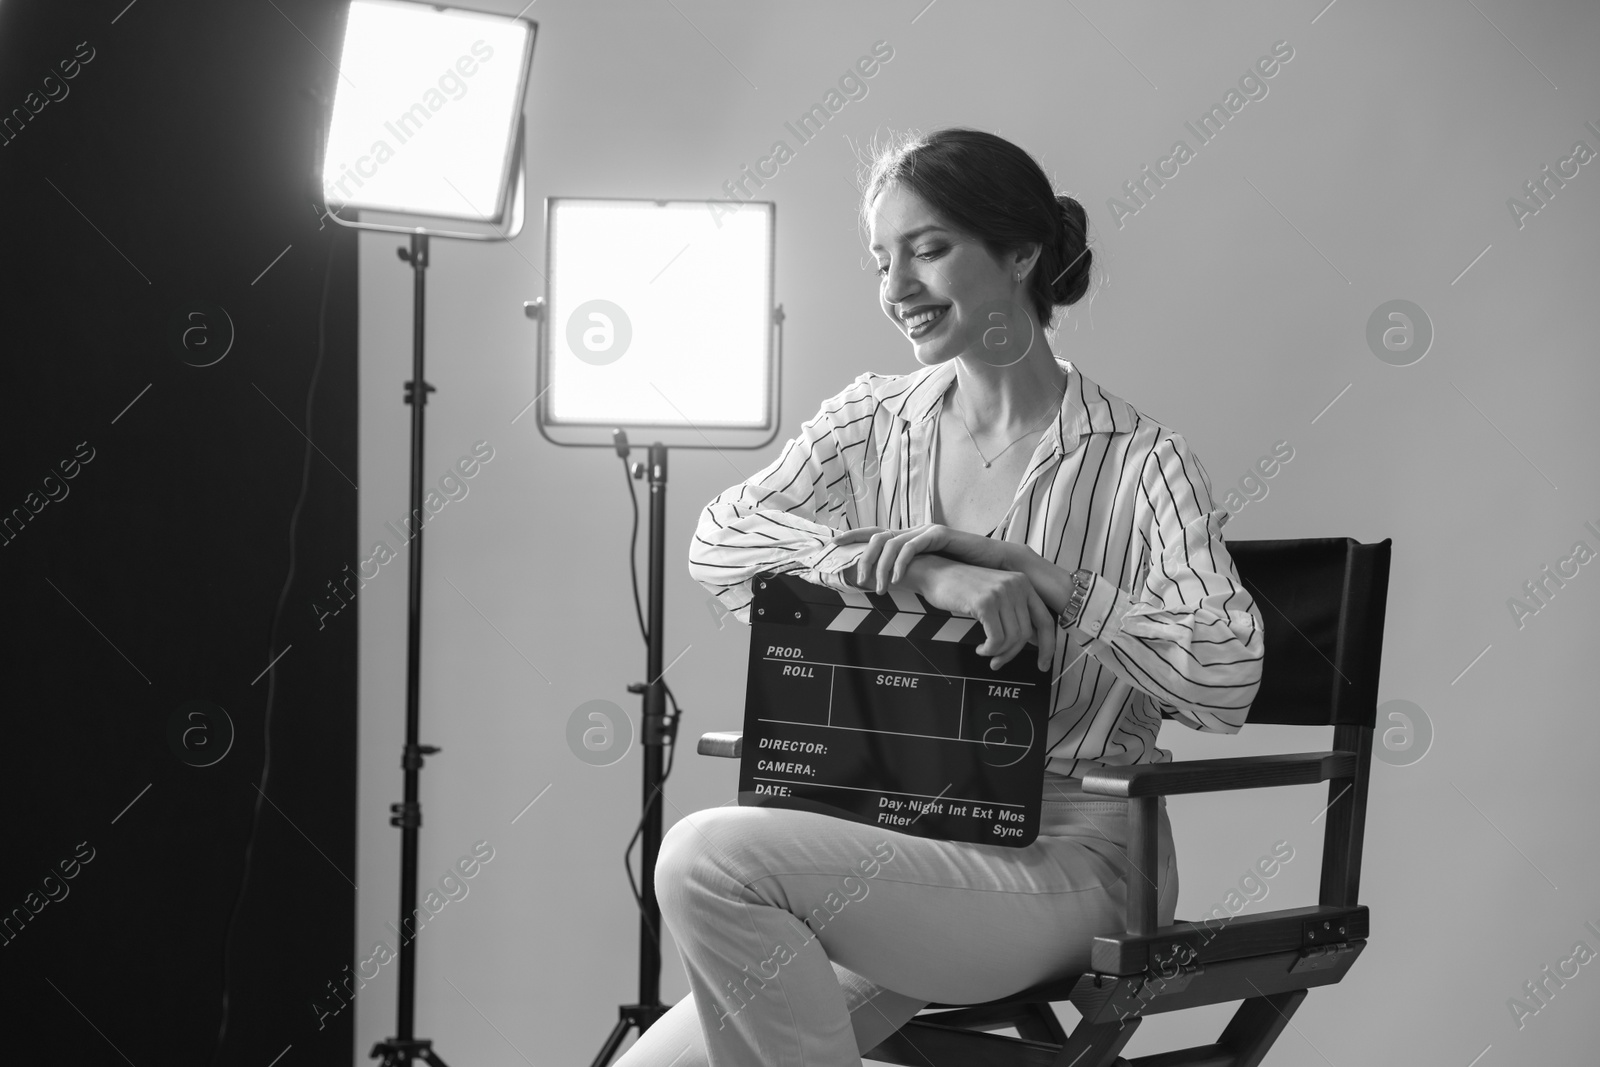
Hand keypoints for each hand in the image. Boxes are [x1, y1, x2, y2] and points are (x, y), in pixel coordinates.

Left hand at [831, 524, 1013, 593]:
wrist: (994, 565)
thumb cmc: (963, 572)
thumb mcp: (930, 574)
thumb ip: (911, 575)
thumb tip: (890, 587)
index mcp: (909, 540)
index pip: (876, 534)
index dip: (853, 535)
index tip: (833, 542)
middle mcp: (914, 532)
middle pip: (877, 537)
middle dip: (862, 557)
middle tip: (857, 580)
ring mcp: (925, 531)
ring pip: (890, 542)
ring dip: (879, 566)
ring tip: (877, 588)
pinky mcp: (939, 534)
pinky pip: (910, 546)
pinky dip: (899, 563)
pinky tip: (895, 579)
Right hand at [912, 557, 1056, 671]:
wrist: (934, 572)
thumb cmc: (960, 587)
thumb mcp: (994, 595)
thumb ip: (1013, 612)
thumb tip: (1033, 641)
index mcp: (1023, 583)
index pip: (1045, 620)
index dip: (1048, 646)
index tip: (1043, 664)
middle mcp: (1016, 584)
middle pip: (1026, 634)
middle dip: (1012, 653)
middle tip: (998, 661)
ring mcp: (1001, 592)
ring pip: (1012, 639)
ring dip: (998, 653)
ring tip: (986, 653)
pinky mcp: (985, 602)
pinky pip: (996, 639)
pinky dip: (989, 650)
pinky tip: (980, 648)